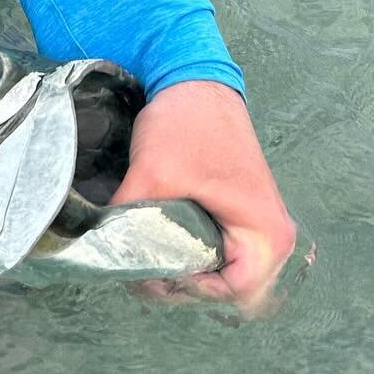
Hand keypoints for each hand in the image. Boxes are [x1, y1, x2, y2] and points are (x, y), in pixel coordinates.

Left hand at [110, 80, 296, 316]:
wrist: (194, 80)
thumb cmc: (186, 125)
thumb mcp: (153, 175)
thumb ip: (129, 220)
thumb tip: (100, 252)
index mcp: (267, 235)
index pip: (234, 293)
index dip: (192, 289)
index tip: (157, 267)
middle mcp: (272, 237)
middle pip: (229, 289)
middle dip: (185, 284)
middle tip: (144, 266)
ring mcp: (257, 226)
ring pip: (221, 272)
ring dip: (185, 270)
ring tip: (147, 252)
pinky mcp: (239, 214)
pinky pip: (217, 251)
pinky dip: (189, 252)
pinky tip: (158, 238)